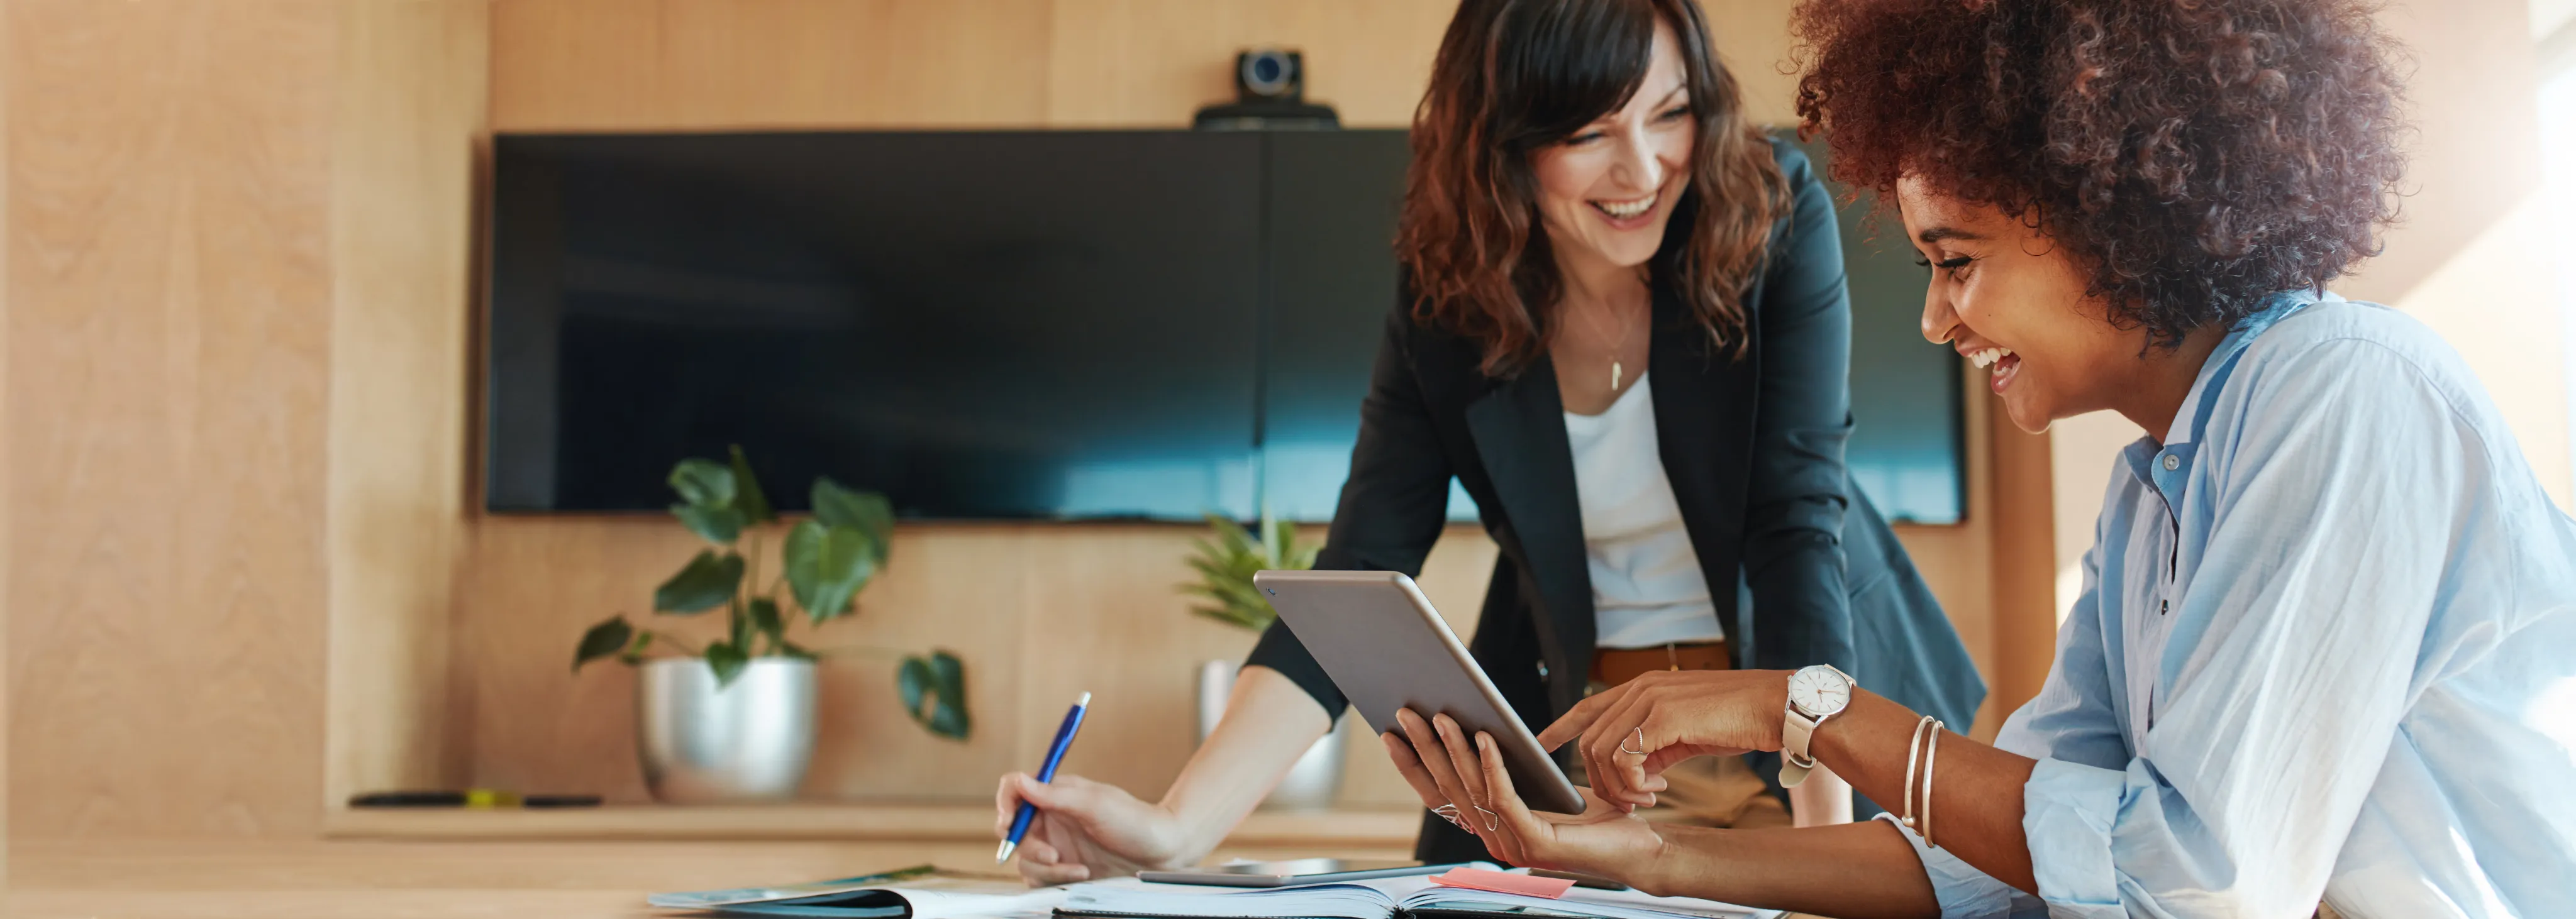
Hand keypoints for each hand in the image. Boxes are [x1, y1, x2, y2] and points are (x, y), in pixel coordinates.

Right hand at [994, 771, 1192, 885]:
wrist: (1161, 852)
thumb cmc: (1134, 821)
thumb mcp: (1094, 803)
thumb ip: (1053, 794)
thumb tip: (1019, 781)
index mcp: (1055, 795)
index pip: (1014, 791)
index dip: (1005, 804)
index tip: (1008, 821)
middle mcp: (1051, 819)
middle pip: (1013, 831)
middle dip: (1028, 846)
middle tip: (1051, 855)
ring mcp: (1056, 845)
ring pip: (1025, 860)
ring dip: (1047, 868)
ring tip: (1079, 869)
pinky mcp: (1063, 869)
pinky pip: (1040, 879)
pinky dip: (1056, 880)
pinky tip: (1083, 875)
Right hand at [1380, 708, 1666, 881]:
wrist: (1639, 847)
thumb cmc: (1595, 816)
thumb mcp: (1541, 786)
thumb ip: (1509, 770)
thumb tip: (1476, 727)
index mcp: (1491, 828)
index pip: (1439, 796)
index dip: (1412, 766)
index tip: (1391, 733)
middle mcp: (1494, 841)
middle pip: (1448, 789)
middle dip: (1424, 748)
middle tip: (1406, 712)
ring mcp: (1512, 846)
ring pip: (1472, 790)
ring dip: (1454, 750)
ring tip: (1443, 715)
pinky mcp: (1536, 843)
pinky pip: (1505, 797)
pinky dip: (1492, 765)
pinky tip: (1486, 737)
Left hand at [1535, 670, 1785, 809]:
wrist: (1775, 707)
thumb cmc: (1736, 720)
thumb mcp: (1685, 730)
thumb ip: (1654, 743)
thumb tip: (1636, 770)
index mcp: (1643, 687)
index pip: (1587, 706)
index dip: (1560, 727)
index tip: (1540, 744)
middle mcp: (1641, 688)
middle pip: (1590, 739)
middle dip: (1600, 779)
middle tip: (1630, 800)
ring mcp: (1650, 699)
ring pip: (1602, 751)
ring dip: (1619, 786)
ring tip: (1647, 797)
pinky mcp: (1664, 716)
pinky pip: (1626, 758)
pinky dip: (1633, 782)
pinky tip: (1658, 789)